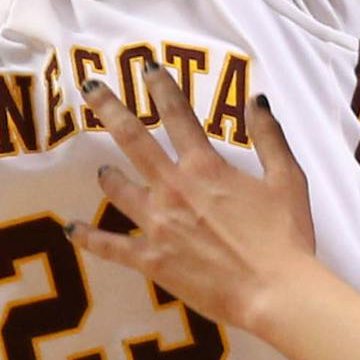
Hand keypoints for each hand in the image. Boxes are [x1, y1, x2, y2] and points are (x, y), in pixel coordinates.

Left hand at [69, 72, 316, 335]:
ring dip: (109, 175)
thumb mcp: (287, 178)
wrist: (273, 292)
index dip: (162, 88)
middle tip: (91, 90)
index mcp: (205, 167)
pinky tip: (72, 230)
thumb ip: (269, 136)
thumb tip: (256, 99)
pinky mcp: (152, 261)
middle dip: (111, 111)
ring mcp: (158, 225)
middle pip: (134, 141)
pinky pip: (111, 247)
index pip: (178, 115)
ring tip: (101, 169)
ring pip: (120, 190)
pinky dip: (89, 238)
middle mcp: (174, 188)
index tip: (149, 68)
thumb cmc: (285, 235)